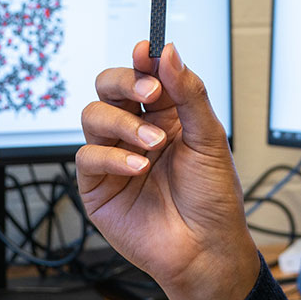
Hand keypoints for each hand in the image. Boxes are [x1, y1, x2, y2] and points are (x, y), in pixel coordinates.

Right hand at [76, 41, 259, 299]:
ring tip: (153, 143)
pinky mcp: (97, 185)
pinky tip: (138, 167)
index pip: (145, 74)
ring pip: (93, 115)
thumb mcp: (210, 138)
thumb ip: (188, 92)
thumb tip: (169, 52)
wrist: (205, 248)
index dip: (142, 59)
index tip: (146, 51)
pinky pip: (87, 156)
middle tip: (149, 89)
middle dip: (125, 80)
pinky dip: (112, 157)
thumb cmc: (213, 197)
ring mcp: (115, 156)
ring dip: (122, 122)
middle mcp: (137, 130)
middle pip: (110, 87)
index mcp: (166, 114)